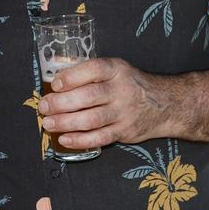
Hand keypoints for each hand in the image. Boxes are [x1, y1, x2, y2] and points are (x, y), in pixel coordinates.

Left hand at [37, 57, 170, 148]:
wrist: (164, 104)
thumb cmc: (130, 84)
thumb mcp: (115, 70)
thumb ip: (89, 73)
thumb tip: (54, 79)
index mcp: (117, 69)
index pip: (93, 70)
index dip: (72, 77)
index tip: (55, 85)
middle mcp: (121, 90)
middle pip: (88, 96)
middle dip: (61, 103)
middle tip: (44, 107)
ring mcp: (124, 112)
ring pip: (92, 119)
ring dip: (66, 122)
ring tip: (49, 123)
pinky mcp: (124, 131)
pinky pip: (100, 138)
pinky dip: (80, 140)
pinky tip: (65, 139)